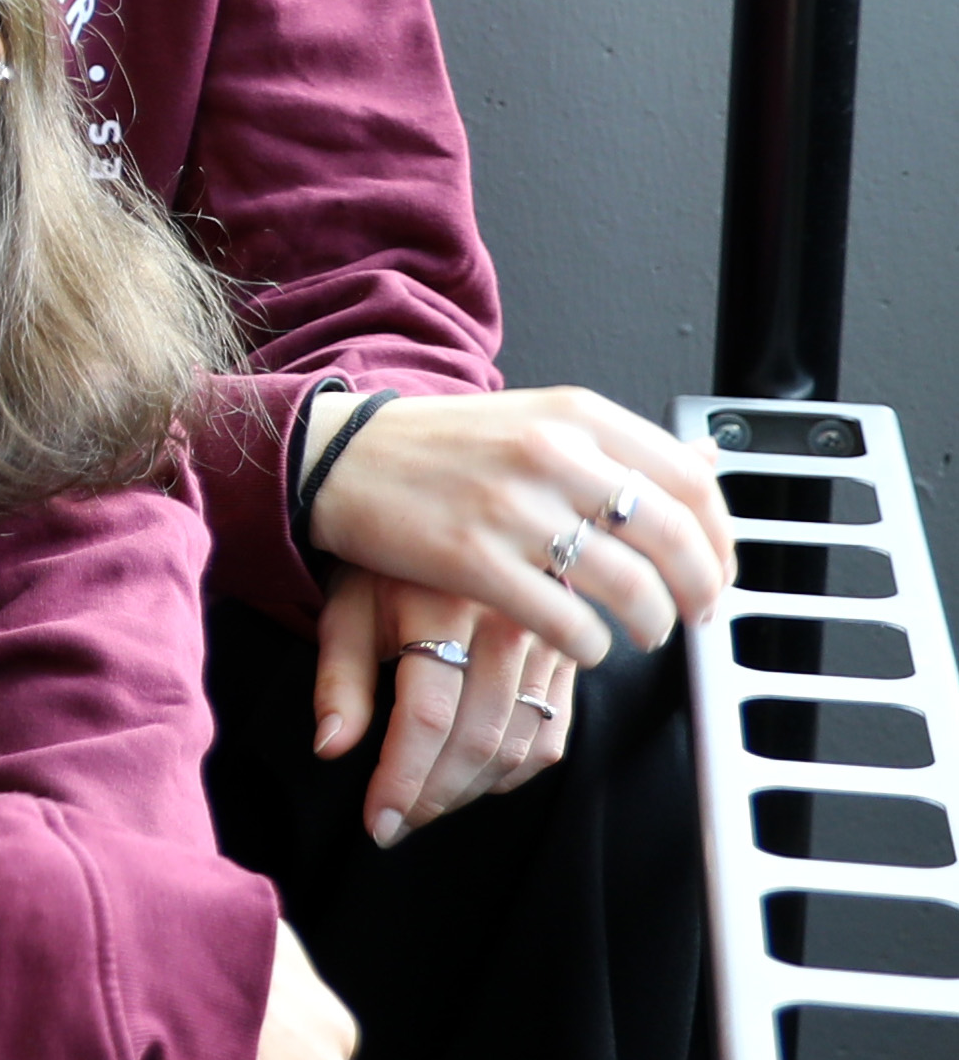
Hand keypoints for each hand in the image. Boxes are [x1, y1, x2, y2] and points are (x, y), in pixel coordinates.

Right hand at [306, 383, 733, 680]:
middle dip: (699, 590)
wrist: (338, 458)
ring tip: (642, 633)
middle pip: (671, 536)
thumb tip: (707, 466)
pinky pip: (565, 620)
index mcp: (575, 415)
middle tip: (695, 614)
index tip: (717, 570)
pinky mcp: (472, 560)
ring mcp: (511, 508)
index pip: (690, 481)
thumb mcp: (533, 420)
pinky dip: (591, 644)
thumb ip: (614, 447)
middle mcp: (552, 455)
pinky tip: (584, 644)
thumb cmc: (436, 446)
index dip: (721, 538)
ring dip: (651, 622)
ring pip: (629, 585)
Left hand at [312, 567, 582, 843]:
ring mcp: (547, 642)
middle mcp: (506, 624)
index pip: (427, 718)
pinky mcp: (568, 657)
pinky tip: (471, 780)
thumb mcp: (346, 606)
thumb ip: (339, 678)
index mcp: (442, 608)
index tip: (377, 823)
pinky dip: (512, 772)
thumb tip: (330, 748)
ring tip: (425, 804)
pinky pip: (552, 736)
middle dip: (432, 796)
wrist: (452, 514)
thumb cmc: (384, 567)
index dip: (402, 780)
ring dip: (468, 791)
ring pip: (517, 745)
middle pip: (477, 739)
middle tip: (395, 824)